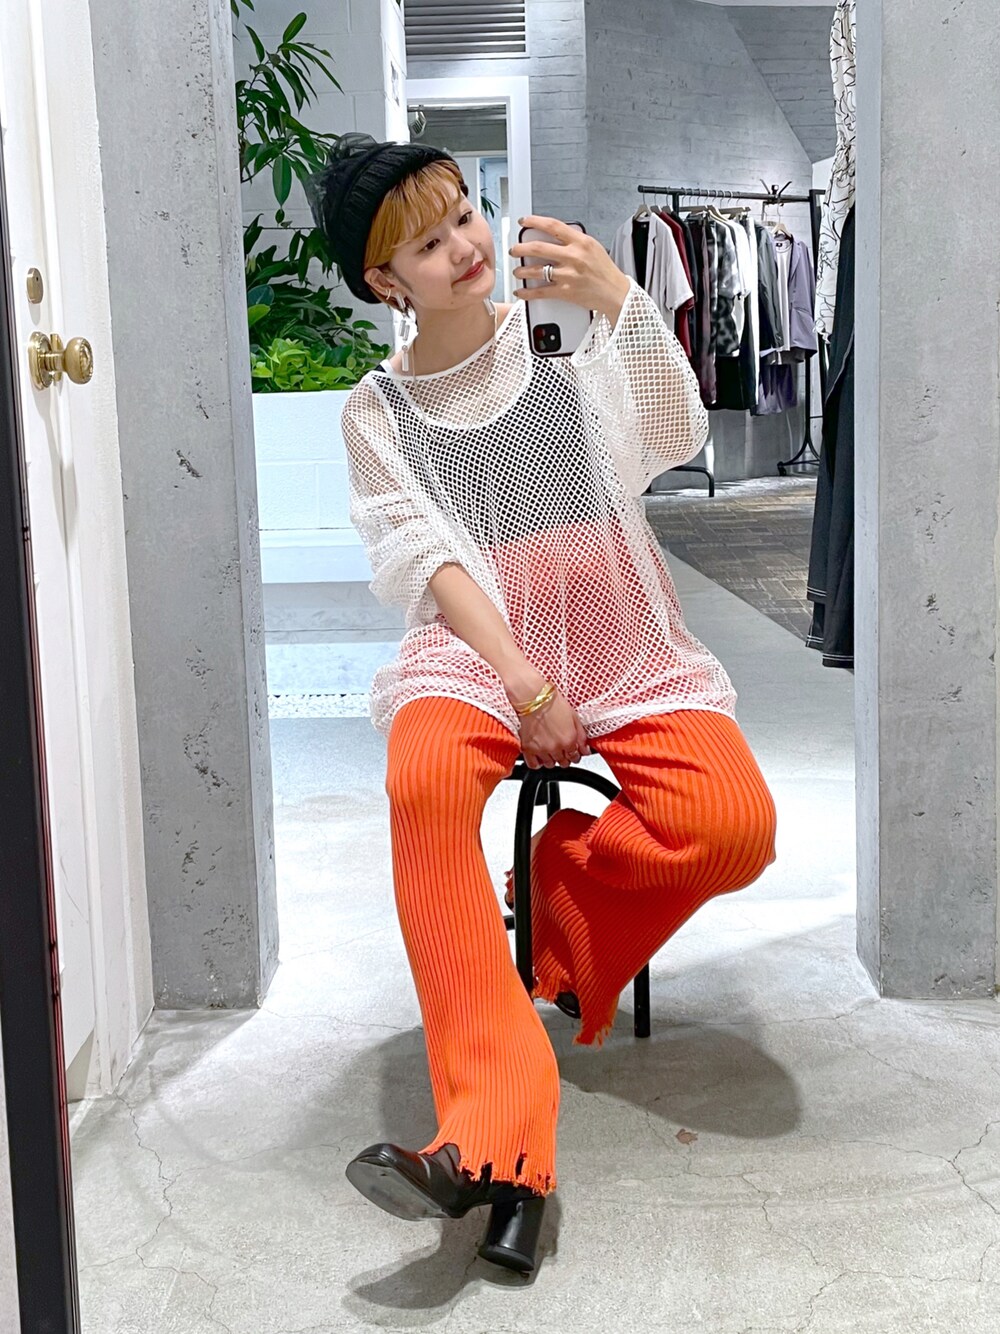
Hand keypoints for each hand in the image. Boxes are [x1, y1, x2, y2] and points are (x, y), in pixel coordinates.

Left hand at [509, 214, 630, 319]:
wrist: (616, 294)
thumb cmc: (606, 272)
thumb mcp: (593, 248)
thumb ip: (575, 241)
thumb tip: (556, 237)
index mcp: (581, 242)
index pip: (553, 226)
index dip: (535, 221)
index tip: (524, 222)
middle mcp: (573, 256)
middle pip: (538, 247)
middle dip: (521, 248)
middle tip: (514, 250)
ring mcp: (568, 274)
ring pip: (536, 270)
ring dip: (521, 271)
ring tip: (517, 271)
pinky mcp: (566, 291)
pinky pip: (541, 291)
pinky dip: (527, 293)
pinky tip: (521, 292)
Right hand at [516, 687, 591, 770]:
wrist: (533, 697)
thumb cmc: (552, 702)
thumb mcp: (574, 716)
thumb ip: (581, 736)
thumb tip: (585, 749)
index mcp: (569, 740)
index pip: (575, 757)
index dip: (575, 755)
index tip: (573, 752)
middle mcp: (556, 747)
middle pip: (563, 763)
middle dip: (564, 757)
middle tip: (562, 749)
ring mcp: (541, 749)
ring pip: (550, 765)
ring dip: (552, 759)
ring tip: (550, 750)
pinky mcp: (528, 748)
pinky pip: (534, 765)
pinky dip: (538, 763)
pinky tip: (540, 756)